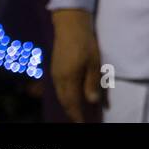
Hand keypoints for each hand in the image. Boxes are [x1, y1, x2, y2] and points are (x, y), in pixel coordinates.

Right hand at [51, 8, 102, 122]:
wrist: (69, 24)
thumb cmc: (85, 42)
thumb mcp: (93, 62)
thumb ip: (92, 82)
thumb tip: (92, 102)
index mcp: (68, 79)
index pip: (71, 103)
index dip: (76, 115)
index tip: (81, 124)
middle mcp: (58, 79)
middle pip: (64, 101)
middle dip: (71, 112)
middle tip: (79, 120)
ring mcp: (55, 73)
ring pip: (60, 95)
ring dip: (68, 104)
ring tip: (76, 110)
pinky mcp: (55, 68)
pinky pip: (59, 87)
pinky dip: (65, 95)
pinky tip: (71, 94)